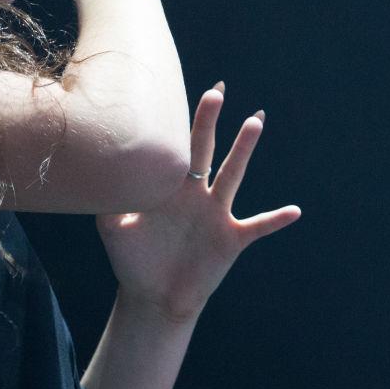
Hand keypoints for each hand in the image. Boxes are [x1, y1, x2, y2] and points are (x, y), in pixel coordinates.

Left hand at [96, 83, 301, 323]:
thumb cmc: (133, 261)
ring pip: (231, 175)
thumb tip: (95, 177)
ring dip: (242, 149)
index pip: (176, 147)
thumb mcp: (113, 229)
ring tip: (255, 121)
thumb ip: (107, 202)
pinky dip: (275, 219)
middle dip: (209, 121)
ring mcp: (216, 214)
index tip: (181, 94)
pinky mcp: (231, 239)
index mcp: (169, 187)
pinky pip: (258, 226)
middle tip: (216, 91)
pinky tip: (293, 211)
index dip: (178, 122)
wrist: (154, 297)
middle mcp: (196, 194)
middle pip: (204, 150)